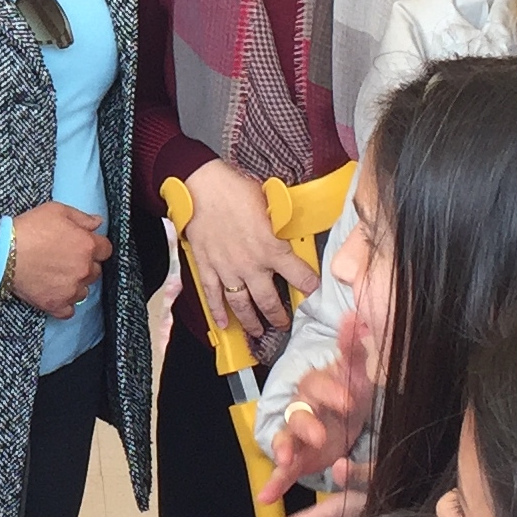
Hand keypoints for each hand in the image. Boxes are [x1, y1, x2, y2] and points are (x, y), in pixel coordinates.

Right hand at [4, 204, 111, 320]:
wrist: (3, 252)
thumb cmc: (29, 228)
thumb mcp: (56, 210)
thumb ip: (82, 217)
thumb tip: (98, 223)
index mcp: (87, 245)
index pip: (106, 250)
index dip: (95, 246)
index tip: (83, 245)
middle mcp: (84, 269)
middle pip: (96, 271)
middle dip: (84, 265)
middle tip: (65, 259)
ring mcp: (70, 289)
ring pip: (84, 291)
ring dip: (75, 284)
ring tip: (57, 275)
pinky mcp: (56, 304)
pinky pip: (69, 311)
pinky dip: (64, 303)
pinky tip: (55, 293)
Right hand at [178, 162, 319, 340]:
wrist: (202, 186)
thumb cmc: (236, 189)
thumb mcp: (271, 204)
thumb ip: (281, 225)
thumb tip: (289, 230)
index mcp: (271, 248)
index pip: (299, 276)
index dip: (309, 285)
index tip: (313, 291)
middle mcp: (251, 265)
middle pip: (268, 300)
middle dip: (278, 315)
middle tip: (283, 323)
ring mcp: (227, 269)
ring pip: (241, 304)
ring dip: (251, 321)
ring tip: (258, 330)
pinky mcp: (207, 267)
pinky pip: (213, 295)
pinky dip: (218, 311)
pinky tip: (223, 324)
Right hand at [256, 361, 369, 505]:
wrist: (347, 417)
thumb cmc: (349, 391)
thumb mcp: (355, 371)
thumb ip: (353, 347)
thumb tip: (354, 315)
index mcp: (317, 385)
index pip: (319, 384)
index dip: (331, 392)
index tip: (349, 401)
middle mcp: (302, 408)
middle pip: (298, 412)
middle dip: (307, 424)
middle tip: (320, 434)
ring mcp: (297, 435)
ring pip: (286, 438)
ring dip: (284, 448)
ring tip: (285, 460)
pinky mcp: (298, 459)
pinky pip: (283, 472)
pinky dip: (274, 483)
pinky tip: (266, 495)